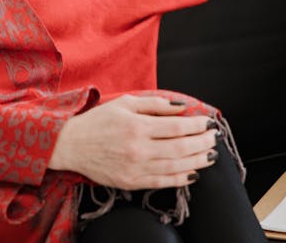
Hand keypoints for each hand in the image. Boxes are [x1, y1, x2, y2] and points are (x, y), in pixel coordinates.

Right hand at [48, 94, 217, 189]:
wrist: (71, 145)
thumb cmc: (98, 121)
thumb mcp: (125, 103)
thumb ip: (155, 104)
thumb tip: (182, 107)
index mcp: (137, 125)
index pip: (176, 126)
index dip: (196, 125)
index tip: (208, 122)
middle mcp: (138, 148)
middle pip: (180, 148)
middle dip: (202, 143)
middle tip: (214, 138)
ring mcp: (135, 168)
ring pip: (175, 167)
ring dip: (197, 161)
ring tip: (210, 155)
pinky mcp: (131, 182)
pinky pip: (162, 182)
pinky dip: (180, 179)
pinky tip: (193, 173)